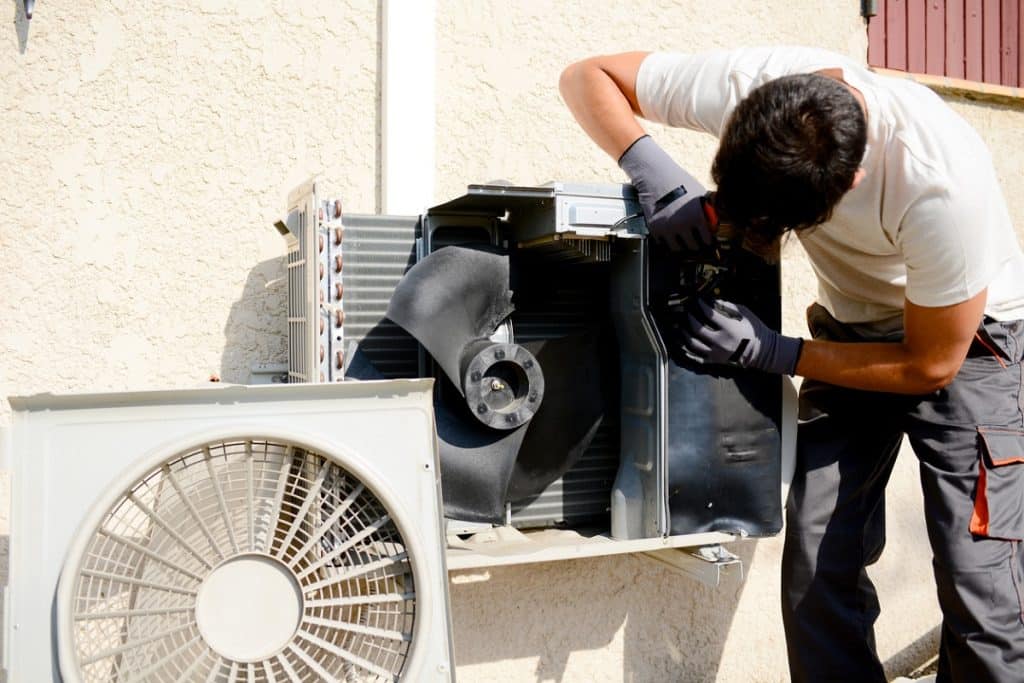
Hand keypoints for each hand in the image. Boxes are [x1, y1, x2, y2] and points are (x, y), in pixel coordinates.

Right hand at [618, 135, 712, 250]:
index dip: (708, 239)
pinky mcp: (655, 229)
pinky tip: (669, 231)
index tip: (706, 239)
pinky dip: (667, 239)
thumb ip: (708, 210)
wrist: (656, 176)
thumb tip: (716, 221)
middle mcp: (683, 225)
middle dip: (695, 242)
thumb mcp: (699, 194)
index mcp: (698, 216)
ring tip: (681, 236)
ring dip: (681, 243)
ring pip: (678, 249)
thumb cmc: (680, 181)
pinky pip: (663, 243)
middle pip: (693, 247)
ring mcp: (668, 228)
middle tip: (694, 238)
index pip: (708, 240)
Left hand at [679, 299, 802, 374]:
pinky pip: (696, 358)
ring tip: (680, 326)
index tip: (697, 300)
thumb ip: (727, 306)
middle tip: (686, 312)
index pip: (709, 314)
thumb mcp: (744, 313)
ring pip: (693, 344)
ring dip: (684, 334)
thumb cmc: (754, 329)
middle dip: (689, 318)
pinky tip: (681, 344)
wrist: (762, 352)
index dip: (701, 305)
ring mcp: (716, 353)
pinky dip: (687, 351)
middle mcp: (721, 342)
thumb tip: (712, 300)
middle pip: (697, 329)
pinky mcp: (715, 361)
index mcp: (729, 328)